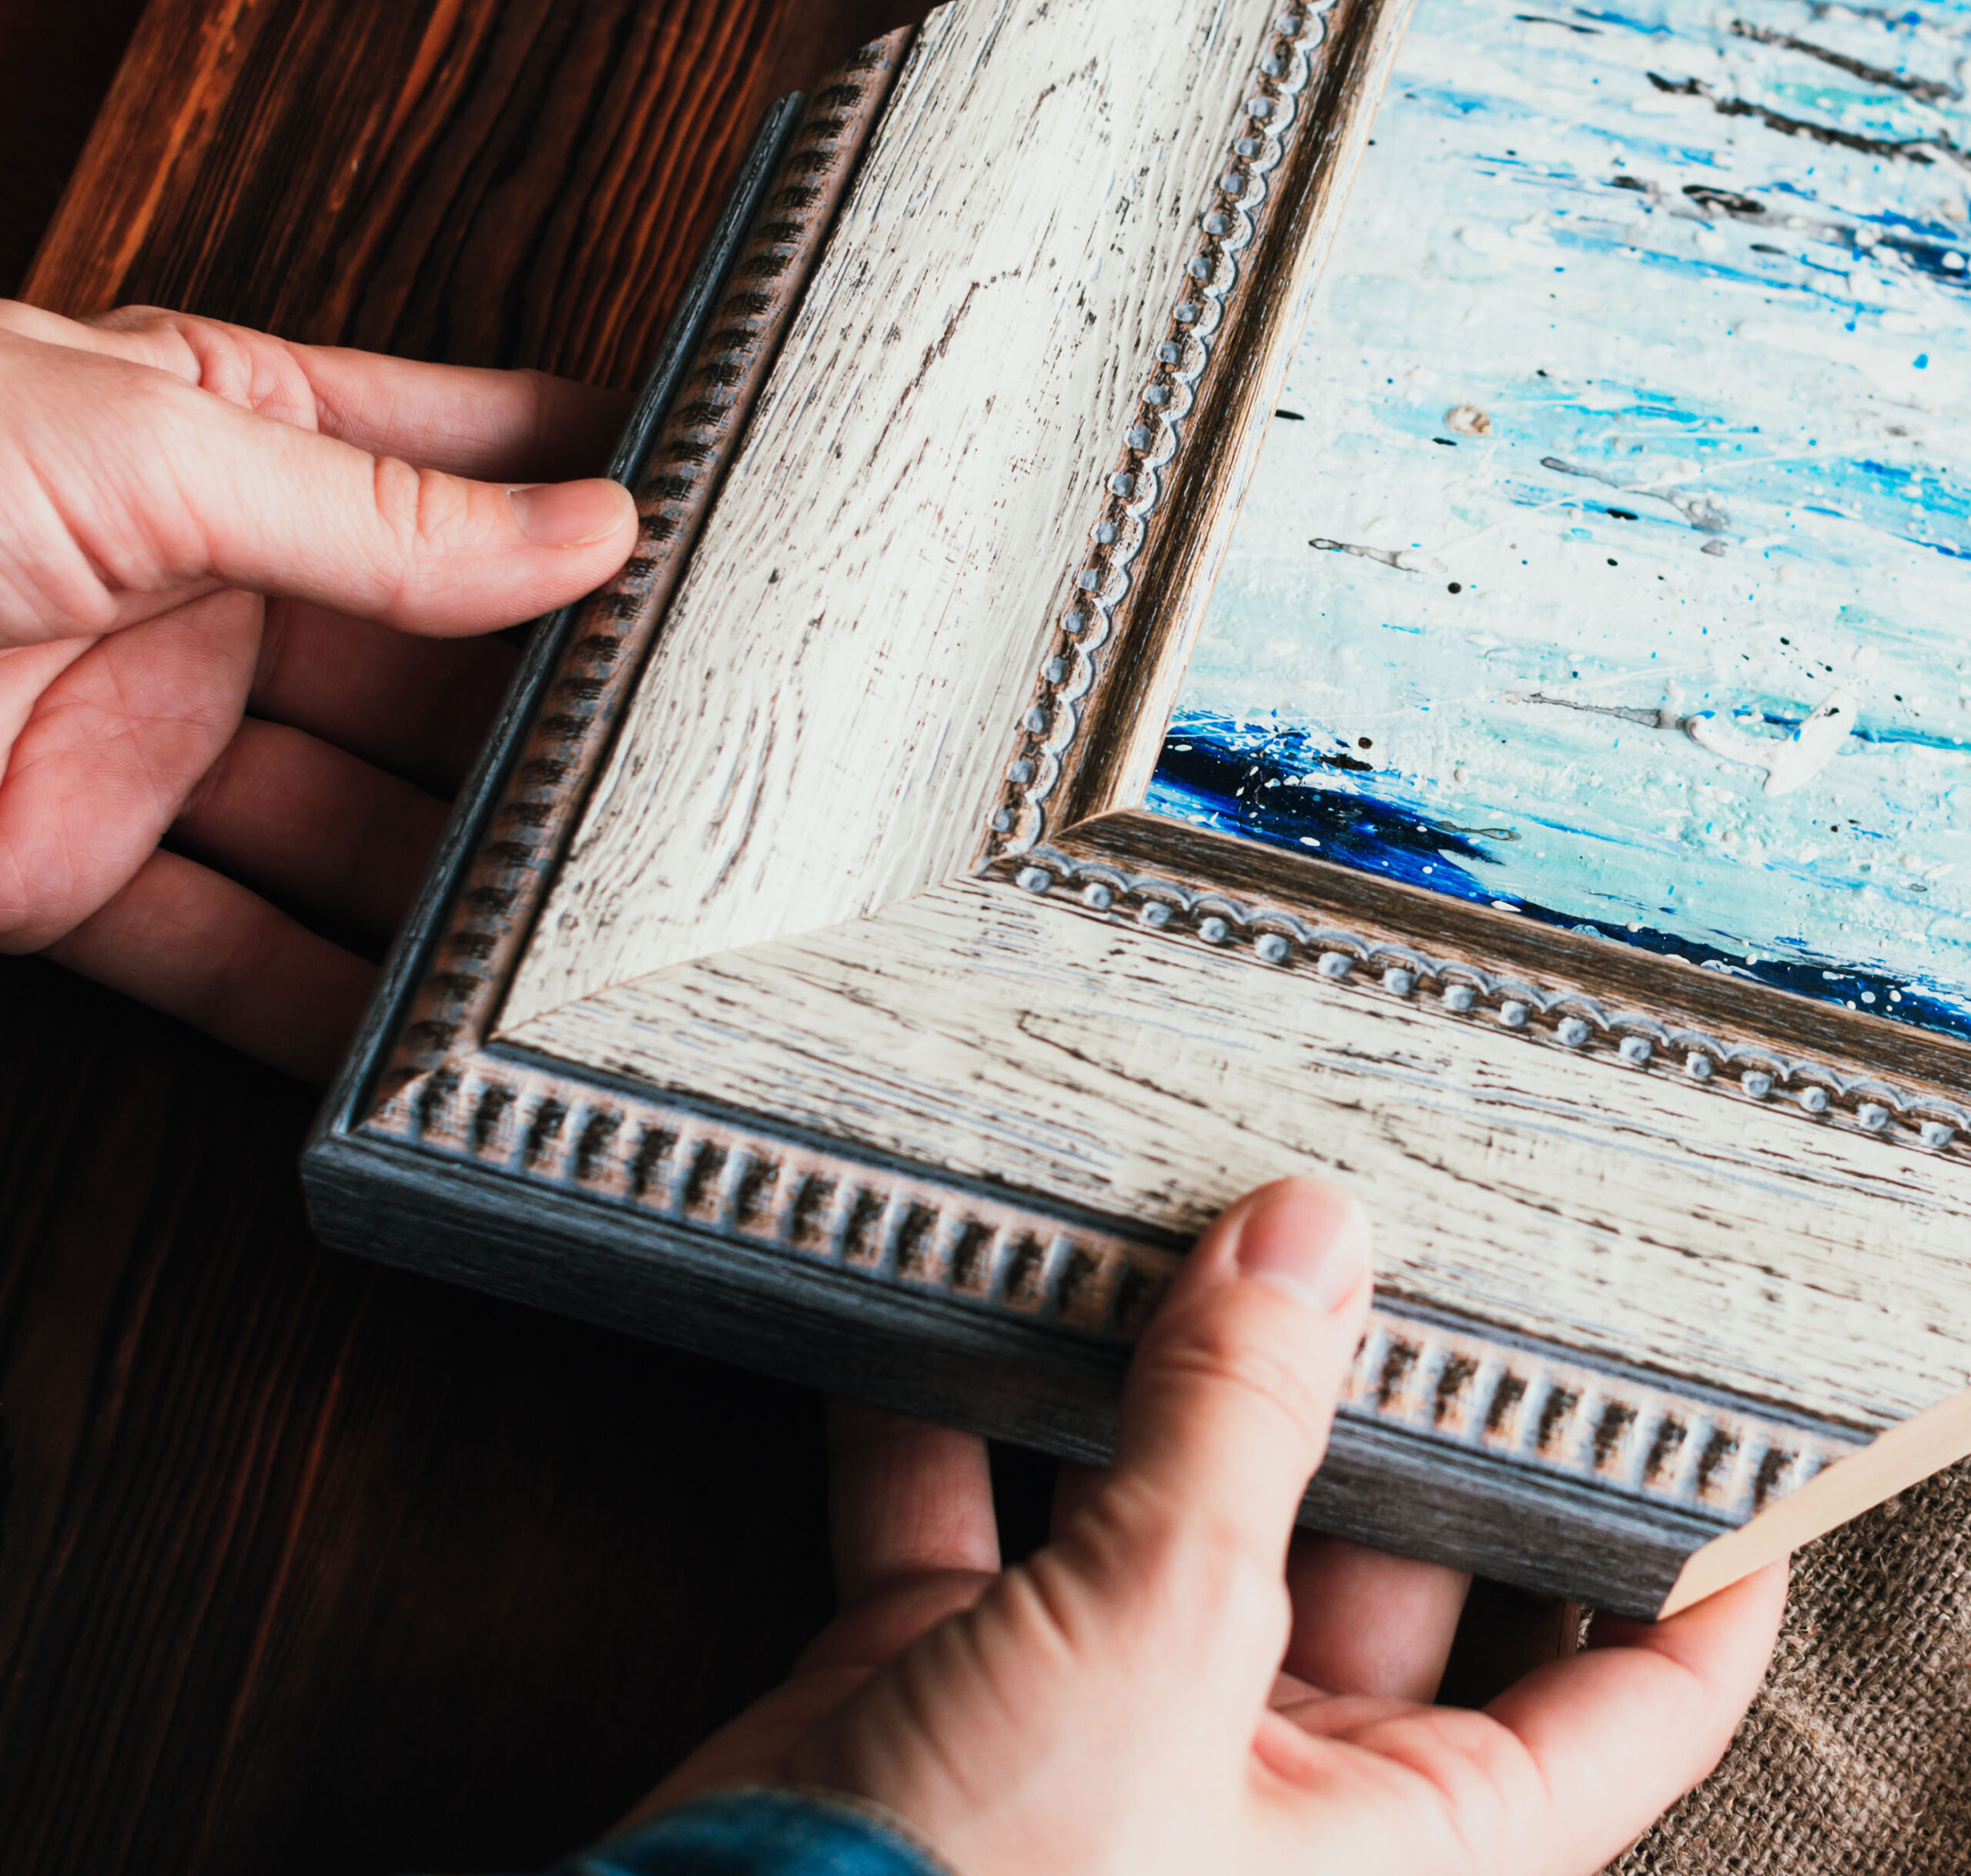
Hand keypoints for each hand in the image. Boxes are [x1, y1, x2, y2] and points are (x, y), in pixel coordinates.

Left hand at [0, 300, 638, 1079]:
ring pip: (353, 827)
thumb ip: (380, 514)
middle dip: (546, 726)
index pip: (461, 459)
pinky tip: (423, 1027)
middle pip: (432, 674)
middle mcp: (214, 592)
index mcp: (232, 440)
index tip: (719, 548)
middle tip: (677, 775)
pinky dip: (324, 1003)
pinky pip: (234, 949)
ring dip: (453, 886)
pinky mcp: (79, 871)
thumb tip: (583, 530)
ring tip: (581, 921)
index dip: (587, 494)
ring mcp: (155, 739)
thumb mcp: (145, 446)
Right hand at [638, 1178, 1785, 1875]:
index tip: (1716, 1430)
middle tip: (1386, 1227)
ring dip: (1140, 1369)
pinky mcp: (947, 1662)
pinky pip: (961, 1499)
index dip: (1690, 1580)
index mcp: (1386, 1828)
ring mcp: (1098, 1708)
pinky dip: (940, 1400)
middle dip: (1364, 1389)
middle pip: (1367, 1539)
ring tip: (1167, 1216)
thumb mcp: (1151, 1650)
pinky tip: (940, 1283)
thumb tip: (1305, 1240)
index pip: (1619, 1703)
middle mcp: (1256, 1765)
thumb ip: (1227, 1435)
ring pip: (1155, 1496)